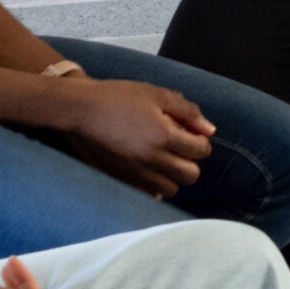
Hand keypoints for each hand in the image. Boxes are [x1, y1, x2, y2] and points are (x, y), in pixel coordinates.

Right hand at [62, 77, 213, 195]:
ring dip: (173, 175)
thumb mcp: (157, 94)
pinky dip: (154, 184)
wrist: (80, 109)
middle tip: (180, 147)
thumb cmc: (117, 97)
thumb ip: (188, 111)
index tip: (191, 134)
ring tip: (163, 157)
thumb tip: (210, 130)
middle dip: (190, 161)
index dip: (200, 141)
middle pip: (190, 176)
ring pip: (171, 189)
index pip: (200, 151)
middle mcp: (151, 159)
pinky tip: (148, 167)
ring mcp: (135, 173)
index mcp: (163, 136)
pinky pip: (149, 194)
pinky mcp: (121, 180)